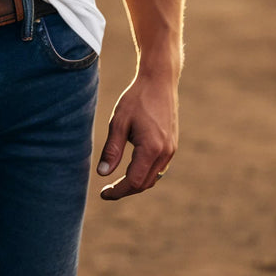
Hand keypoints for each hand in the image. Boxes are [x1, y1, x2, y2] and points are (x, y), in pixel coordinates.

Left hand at [97, 73, 177, 200]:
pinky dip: (145, 174)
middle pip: (145, 183)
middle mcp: (165, 153)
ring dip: (136, 183)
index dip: (118, 191)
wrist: (159, 82)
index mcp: (151, 148)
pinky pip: (159, 168)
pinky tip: (132, 169)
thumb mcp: (118, 122)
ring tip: (117, 182)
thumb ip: (112, 150)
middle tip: (107, 191)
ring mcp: (171, 150)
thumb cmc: (136, 99)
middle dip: (126, 190)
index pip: (134, 181)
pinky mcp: (172, 145)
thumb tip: (103, 174)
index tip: (103, 194)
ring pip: (153, 178)